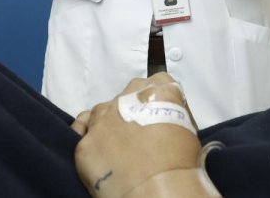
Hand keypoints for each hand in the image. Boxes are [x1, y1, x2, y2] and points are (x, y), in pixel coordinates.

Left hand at [73, 73, 202, 197]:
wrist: (159, 190)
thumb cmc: (181, 164)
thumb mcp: (188, 128)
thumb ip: (172, 114)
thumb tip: (164, 119)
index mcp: (157, 91)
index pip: (156, 82)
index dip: (156, 100)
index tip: (157, 114)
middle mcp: (126, 98)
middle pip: (126, 96)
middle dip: (131, 111)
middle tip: (138, 135)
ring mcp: (102, 119)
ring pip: (100, 113)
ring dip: (107, 125)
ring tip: (116, 146)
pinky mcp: (85, 143)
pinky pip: (82, 137)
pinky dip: (90, 144)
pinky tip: (97, 154)